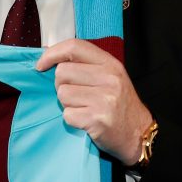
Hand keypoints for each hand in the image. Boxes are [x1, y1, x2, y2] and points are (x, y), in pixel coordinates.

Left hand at [35, 38, 153, 165]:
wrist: (139, 134)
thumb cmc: (119, 105)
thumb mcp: (110, 77)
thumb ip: (85, 64)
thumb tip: (49, 54)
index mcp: (110, 64)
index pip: (74, 47)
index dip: (52, 54)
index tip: (41, 65)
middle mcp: (108, 78)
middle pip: (62, 72)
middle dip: (62, 85)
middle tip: (77, 96)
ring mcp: (104, 98)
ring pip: (62, 94)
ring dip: (67, 104)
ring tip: (84, 108)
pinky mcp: (97, 119)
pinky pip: (67, 114)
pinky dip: (72, 119)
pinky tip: (86, 121)